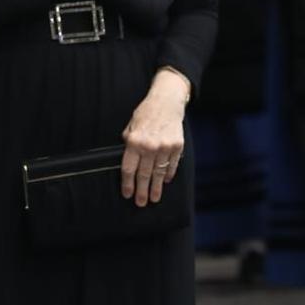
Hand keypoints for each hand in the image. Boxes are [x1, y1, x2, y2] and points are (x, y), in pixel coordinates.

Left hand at [122, 70, 189, 207]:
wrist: (167, 101)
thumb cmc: (146, 113)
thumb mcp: (131, 126)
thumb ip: (129, 143)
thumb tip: (129, 162)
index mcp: (134, 141)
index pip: (128, 168)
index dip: (127, 183)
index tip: (127, 194)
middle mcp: (149, 146)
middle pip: (143, 174)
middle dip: (141, 191)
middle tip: (140, 203)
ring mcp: (164, 147)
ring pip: (158, 173)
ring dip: (155, 188)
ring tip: (154, 198)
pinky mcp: (177, 146)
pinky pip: (171, 166)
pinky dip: (168, 175)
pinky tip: (164, 182)